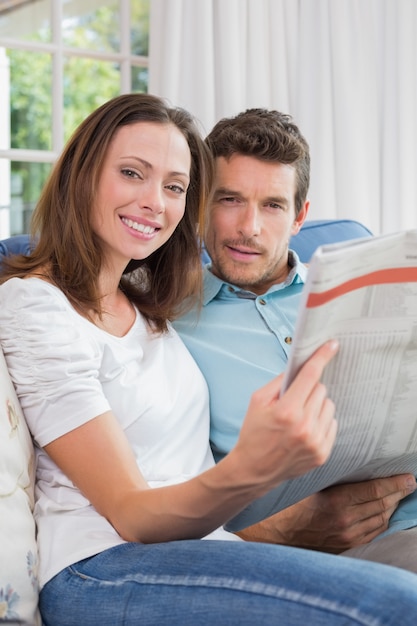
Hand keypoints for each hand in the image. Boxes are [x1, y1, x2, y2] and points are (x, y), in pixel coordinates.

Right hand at [231, 340, 338, 492]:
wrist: (254, 470)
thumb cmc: (254, 432)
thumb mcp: (257, 401)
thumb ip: (279, 382)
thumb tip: (300, 367)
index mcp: (286, 411)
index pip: (310, 376)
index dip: (321, 357)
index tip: (332, 345)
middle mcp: (304, 426)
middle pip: (320, 389)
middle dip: (309, 389)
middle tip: (294, 399)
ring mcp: (315, 442)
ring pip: (328, 405)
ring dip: (316, 405)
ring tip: (299, 417)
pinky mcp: (322, 454)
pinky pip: (332, 423)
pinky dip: (321, 421)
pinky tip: (305, 430)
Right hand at [235, 474, 416, 551]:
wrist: (275, 532)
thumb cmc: (290, 502)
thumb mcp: (310, 482)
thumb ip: (333, 475)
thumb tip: (356, 461)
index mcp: (336, 502)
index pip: (376, 491)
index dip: (395, 483)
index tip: (408, 477)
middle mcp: (345, 521)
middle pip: (382, 505)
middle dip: (398, 493)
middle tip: (408, 483)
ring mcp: (346, 536)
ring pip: (380, 520)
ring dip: (391, 506)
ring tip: (398, 494)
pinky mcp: (345, 545)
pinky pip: (372, 533)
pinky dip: (382, 520)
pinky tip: (384, 511)